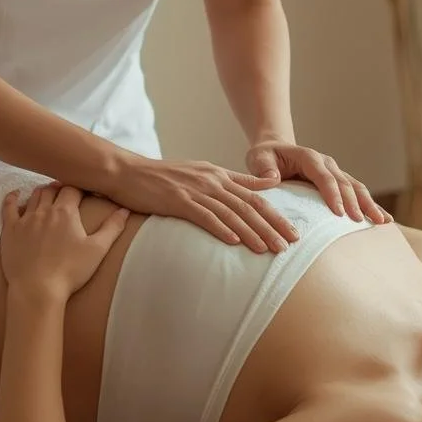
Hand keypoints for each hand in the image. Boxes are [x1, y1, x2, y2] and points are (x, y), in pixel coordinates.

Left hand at [0, 184, 129, 304]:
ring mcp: (25, 219)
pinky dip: (12, 198)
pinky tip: (16, 195)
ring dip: (42, 193)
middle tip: (66, 193)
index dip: (79, 188)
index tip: (83, 192)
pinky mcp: (10, 230)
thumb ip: (112, 227)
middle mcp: (44, 210)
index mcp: (66, 212)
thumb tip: (125, 210)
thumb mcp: (97, 250)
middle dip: (60, 188)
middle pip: (52, 189)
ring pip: (34, 196)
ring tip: (48, 196)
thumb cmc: (70, 271)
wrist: (37, 289)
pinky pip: (8, 207)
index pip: (73, 188)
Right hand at [108, 157, 298, 253]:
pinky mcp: (178, 200)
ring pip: (231, 213)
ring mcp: (195, 190)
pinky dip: (220, 228)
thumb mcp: (203, 173)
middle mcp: (212, 181)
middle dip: (272, 226)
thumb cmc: (164, 177)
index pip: (255, 196)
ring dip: (251, 232)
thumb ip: (235, 180)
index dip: (276, 214)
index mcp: (219, 175)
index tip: (293, 231)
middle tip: (290, 244)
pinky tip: (234, 241)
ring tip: (268, 249)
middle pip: (249, 205)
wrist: (128, 172)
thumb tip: (268, 185)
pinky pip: (204, 216)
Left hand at [246, 140, 392, 224]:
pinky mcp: (339, 182)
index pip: (324, 176)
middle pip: (345, 183)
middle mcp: (326, 163)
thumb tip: (273, 179)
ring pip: (356, 187)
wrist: (275, 150)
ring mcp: (335, 172)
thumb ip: (264, 168)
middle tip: (362, 222)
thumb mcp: (258, 158)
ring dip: (369, 204)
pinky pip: (356, 193)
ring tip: (382, 221)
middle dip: (355, 202)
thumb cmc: (265, 157)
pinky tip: (382, 219)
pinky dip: (369, 205)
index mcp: (308, 157)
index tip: (338, 213)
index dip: (332, 194)